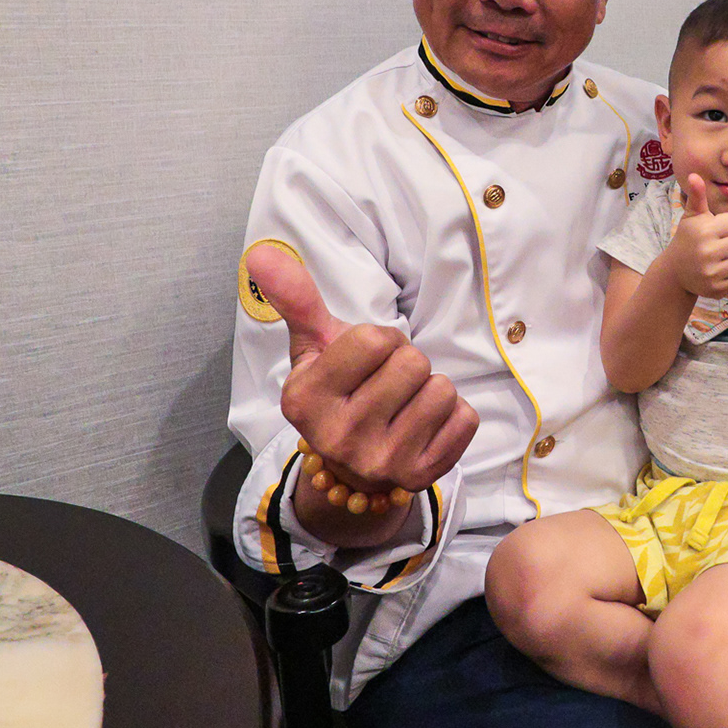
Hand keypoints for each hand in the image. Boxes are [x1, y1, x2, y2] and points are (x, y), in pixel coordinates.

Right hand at [244, 243, 476, 494]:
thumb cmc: (338, 392)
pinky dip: (452, 415)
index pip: (374, 340)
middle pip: (413, 362)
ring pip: (442, 389)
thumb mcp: (312, 347)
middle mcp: (340, 438)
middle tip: (386, 384)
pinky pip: (464, 418)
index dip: (380, 340)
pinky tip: (423, 425)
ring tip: (404, 404)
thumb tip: (263, 251)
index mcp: (306, 401)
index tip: (366, 360)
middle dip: (406, 362)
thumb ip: (295, 298)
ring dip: (430, 388)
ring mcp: (381, 462)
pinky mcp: (420, 477)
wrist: (350, 467)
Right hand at [668, 174, 727, 298]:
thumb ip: (697, 196)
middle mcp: (706, 251)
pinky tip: (723, 271)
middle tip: (724, 246)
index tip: (721, 231)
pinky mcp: (715, 289)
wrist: (674, 271)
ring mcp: (710, 272)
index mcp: (704, 231)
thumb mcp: (692, 216)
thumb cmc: (687, 238)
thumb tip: (694, 175)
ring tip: (724, 258)